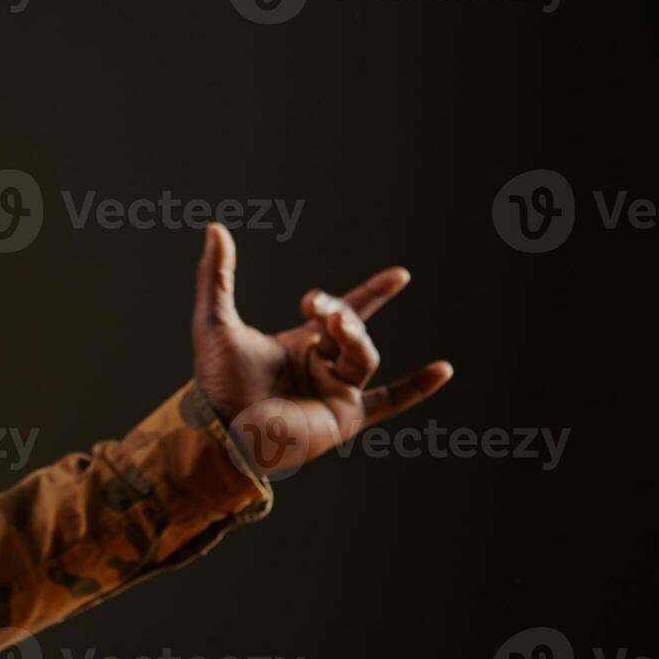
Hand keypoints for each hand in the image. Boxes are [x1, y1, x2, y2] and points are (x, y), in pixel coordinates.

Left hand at [191, 223, 452, 475]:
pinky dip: (417, 387)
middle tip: (317, 306)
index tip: (401, 276)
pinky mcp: (345, 417)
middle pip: (353, 327)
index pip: (344, 312)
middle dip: (341, 311)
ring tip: (333, 331)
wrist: (224, 430)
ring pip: (365, 354)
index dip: (374, 293)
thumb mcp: (215, 320)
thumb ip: (218, 275)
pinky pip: (390, 401)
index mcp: (300, 344)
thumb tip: (214, 228)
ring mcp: (336, 391)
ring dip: (354, 338)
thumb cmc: (215, 382)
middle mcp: (323, 366)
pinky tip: (444, 369)